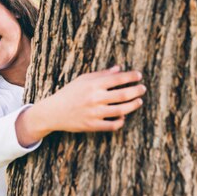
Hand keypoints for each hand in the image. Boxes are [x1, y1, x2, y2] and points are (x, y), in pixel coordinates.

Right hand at [15, 66, 145, 145]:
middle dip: (136, 91)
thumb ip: (101, 74)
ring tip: (139, 101)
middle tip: (143, 88)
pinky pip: (112, 125)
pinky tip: (124, 116)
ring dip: (133, 105)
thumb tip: (119, 69)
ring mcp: (95, 113)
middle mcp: (95, 98)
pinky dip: (120, 121)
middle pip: (123, 94)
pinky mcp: (93, 126)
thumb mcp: (83, 79)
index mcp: (93, 85)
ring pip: (121, 110)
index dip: (131, 76)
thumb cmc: (69, 93)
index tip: (139, 76)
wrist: (54, 112)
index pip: (117, 79)